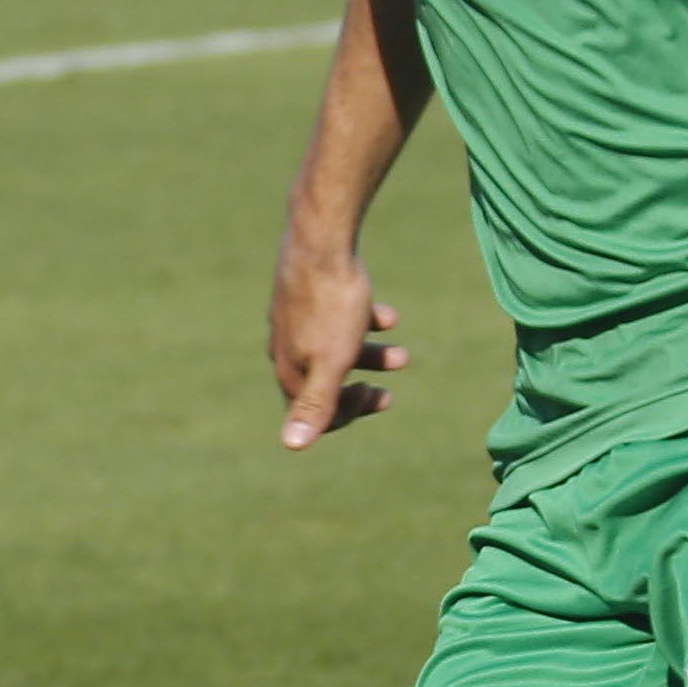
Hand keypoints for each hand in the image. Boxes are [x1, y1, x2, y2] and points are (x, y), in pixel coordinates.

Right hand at [267, 241, 407, 450]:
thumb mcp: (330, 361)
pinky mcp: (306, 292)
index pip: (312, 413)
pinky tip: (387, 317)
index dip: (346, 414)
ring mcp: (294, 319)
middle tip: (388, 394)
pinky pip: (336, 317)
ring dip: (370, 358)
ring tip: (402, 355)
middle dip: (359, 391)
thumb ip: (315, 404)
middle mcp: (285, 347)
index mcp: (289, 369)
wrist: (320, 240)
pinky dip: (363, 323)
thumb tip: (292, 446)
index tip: (373, 398)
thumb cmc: (329, 304)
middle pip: (322, 383)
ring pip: (333, 350)